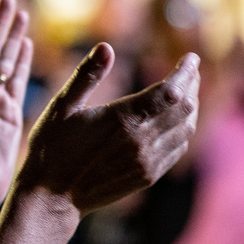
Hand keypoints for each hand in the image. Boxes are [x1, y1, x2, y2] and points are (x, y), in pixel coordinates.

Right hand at [17, 43, 198, 217]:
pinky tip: (173, 120)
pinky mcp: (147, 176)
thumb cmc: (52, 147)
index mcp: (122, 119)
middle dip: (191, 85)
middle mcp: (141, 142)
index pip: (171, 91)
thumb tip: (106, 46)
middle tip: (188, 70)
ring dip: (189, 107)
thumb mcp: (62, 105)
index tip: (191, 57)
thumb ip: (87, 75)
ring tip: (184, 90)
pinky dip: (182, 130)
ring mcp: (147, 162)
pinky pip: (177, 149)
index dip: (186, 72)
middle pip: (185, 108)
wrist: (52, 197)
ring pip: (185, 130)